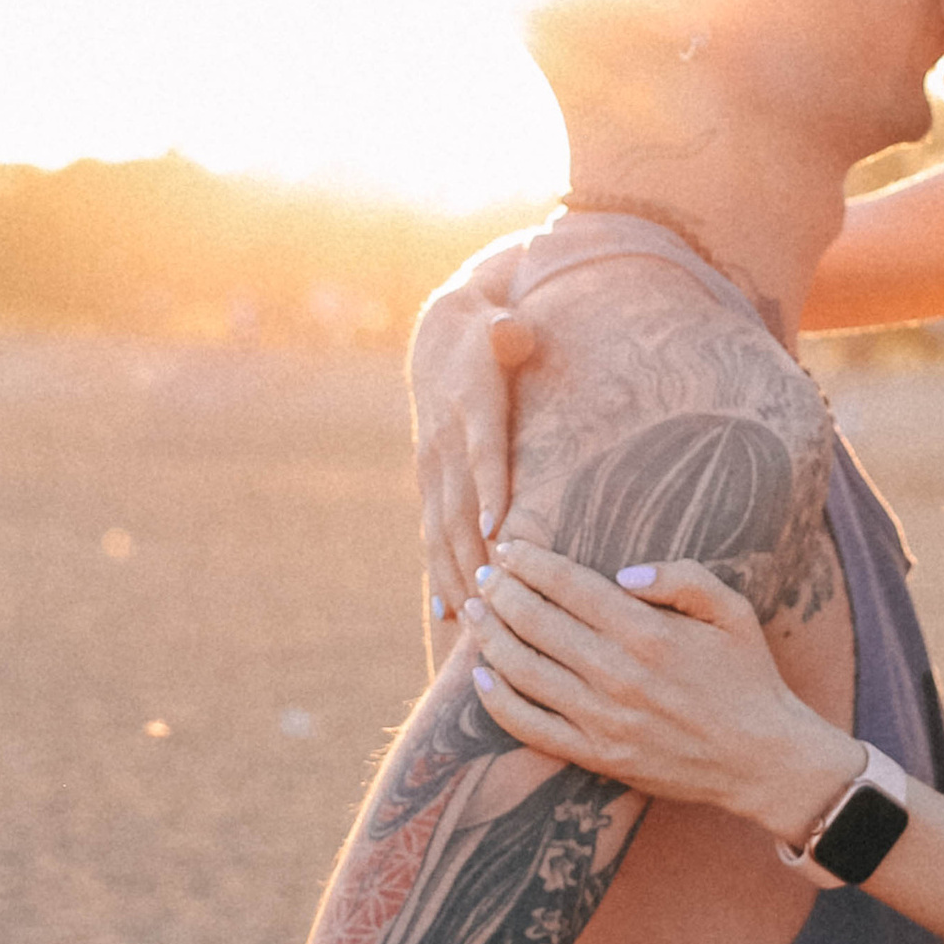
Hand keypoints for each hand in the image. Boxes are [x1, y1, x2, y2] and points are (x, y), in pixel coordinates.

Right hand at [410, 264, 535, 626]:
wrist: (437, 338)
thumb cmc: (486, 335)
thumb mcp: (497, 324)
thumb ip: (508, 332)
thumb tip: (512, 330)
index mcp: (471, 408)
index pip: (482, 451)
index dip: (488, 488)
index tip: (499, 529)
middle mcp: (445, 444)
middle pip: (460, 505)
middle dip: (474, 554)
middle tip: (494, 599)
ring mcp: (433, 467)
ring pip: (442, 529)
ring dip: (456, 574)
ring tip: (472, 618)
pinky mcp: (430, 483)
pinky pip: (433, 533)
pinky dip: (439, 572)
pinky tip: (447, 612)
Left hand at [464, 543, 855, 842]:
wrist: (763, 760)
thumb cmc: (749, 678)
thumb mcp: (733, 612)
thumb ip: (682, 579)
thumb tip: (623, 573)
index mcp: (650, 634)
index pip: (570, 587)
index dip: (531, 563)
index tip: (510, 547)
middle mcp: (618, 675)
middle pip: (536, 623)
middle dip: (502, 592)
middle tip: (484, 573)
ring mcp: (603, 720)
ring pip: (523, 671)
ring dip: (490, 637)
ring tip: (474, 613)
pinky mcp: (596, 756)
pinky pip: (531, 728)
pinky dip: (498, 702)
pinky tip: (482, 677)